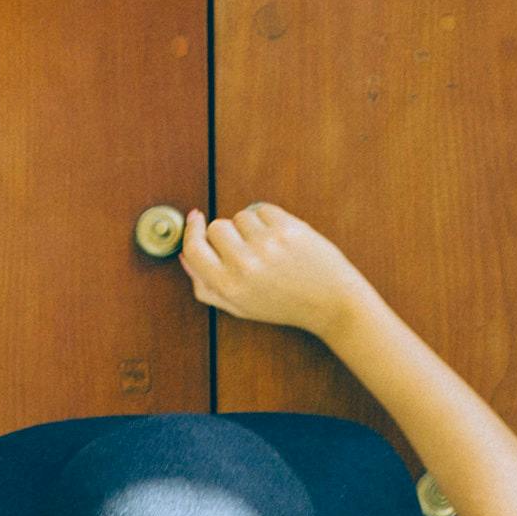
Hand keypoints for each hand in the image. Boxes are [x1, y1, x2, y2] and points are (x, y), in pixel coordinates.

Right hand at [180, 202, 365, 340]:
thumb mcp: (240, 306)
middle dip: (228, 233)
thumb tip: (184, 255)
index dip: (192, 231)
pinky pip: (263, 209)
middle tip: (247, 248)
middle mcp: (244, 265)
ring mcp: (266, 245)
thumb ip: (207, 286)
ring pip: (241, 216)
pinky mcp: (287, 229)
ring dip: (252, 227)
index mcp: (228, 287)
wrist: (332, 303)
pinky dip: (270, 219)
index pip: (194, 248)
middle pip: (216, 227)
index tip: (195, 219)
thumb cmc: (285, 305)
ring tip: (271, 248)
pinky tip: (282, 239)